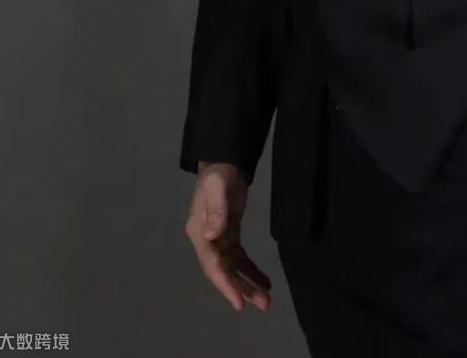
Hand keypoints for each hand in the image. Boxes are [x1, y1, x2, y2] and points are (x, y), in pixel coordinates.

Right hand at [184, 161, 272, 311]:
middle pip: (223, 271)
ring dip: (248, 284)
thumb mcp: (217, 189)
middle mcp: (206, 241)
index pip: (212, 264)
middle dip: (241, 289)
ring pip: (233, 269)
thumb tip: (212, 235)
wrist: (224, 162)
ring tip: (267, 300)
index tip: (238, 302)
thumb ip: (216, 211)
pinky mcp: (229, 236)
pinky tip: (265, 282)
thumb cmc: (218, 175)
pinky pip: (240, 259)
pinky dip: (251, 271)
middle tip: (263, 304)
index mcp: (199, 232)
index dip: (225, 284)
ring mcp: (217, 240)